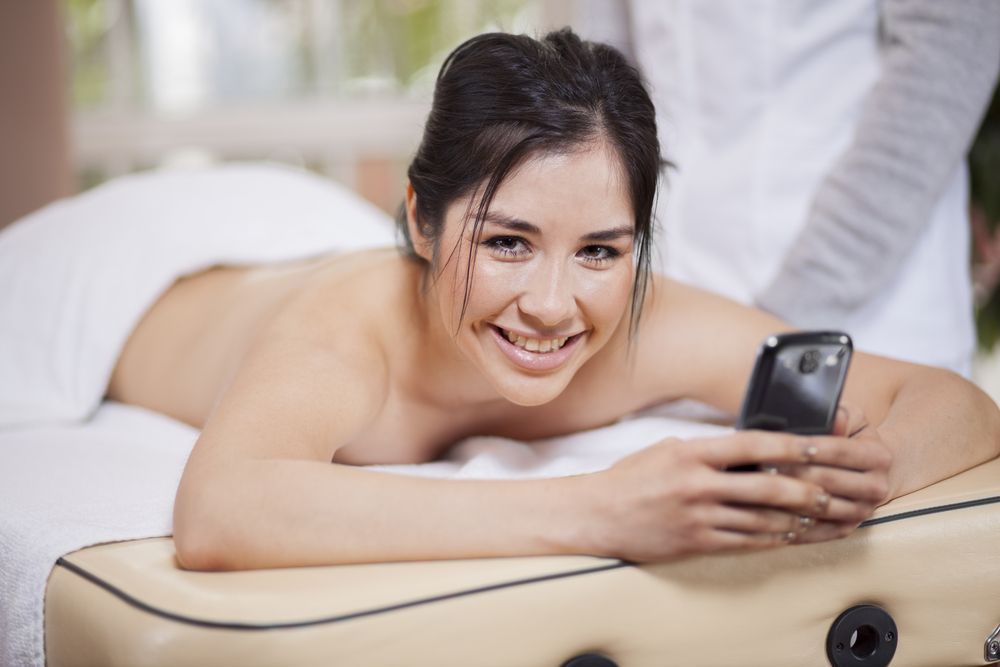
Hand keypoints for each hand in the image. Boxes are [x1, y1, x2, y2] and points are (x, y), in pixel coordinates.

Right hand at [589, 421, 890, 562]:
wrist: (597, 515)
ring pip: (764, 519)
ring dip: (801, 519)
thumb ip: (711, 451)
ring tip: (828, 515)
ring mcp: (698, 516)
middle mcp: (698, 484)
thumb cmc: (635, 478)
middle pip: (768, 487)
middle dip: (810, 490)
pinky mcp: (697, 543)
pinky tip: (794, 534)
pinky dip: (776, 538)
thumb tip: (755, 449)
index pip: (754, 445)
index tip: (823, 447)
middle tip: (838, 490)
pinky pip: (747, 541)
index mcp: (692, 452)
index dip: (793, 446)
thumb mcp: (670, 450)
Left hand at [769, 404, 892, 544]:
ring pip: (819, 508)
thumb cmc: (848, 435)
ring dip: (787, 501)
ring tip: (757, 491)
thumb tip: (832, 421)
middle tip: (757, 469)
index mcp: (879, 456)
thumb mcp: (850, 417)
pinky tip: (765, 515)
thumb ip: (841, 415)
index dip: (805, 447)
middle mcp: (876, 487)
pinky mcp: (846, 528)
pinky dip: (790, 525)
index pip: (838, 450)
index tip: (774, 444)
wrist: (868, 468)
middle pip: (826, 480)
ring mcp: (862, 511)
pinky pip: (816, 532)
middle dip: (790, 473)